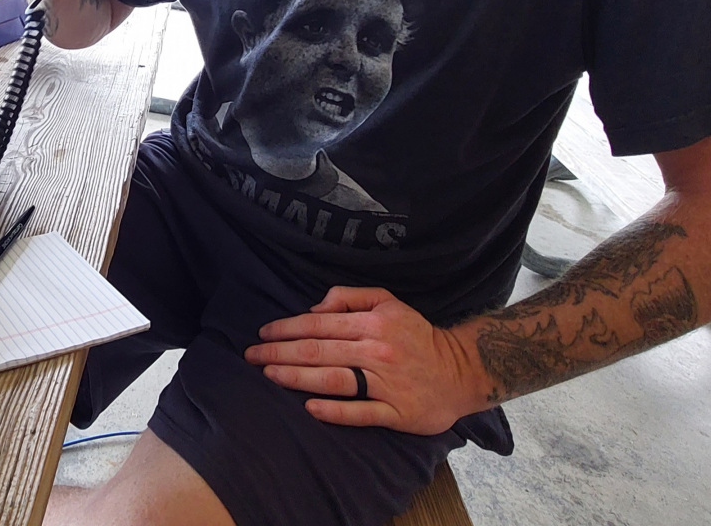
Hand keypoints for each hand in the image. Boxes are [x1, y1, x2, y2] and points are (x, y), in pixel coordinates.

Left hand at [244, 286, 486, 434]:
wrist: (460, 370)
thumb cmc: (416, 334)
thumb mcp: (387, 301)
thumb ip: (349, 297)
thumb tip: (314, 307)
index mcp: (373, 322)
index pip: (319, 324)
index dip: (287, 328)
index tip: (263, 335)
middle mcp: (377, 350)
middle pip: (318, 351)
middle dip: (280, 354)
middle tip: (251, 357)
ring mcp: (386, 383)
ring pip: (333, 380)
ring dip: (296, 378)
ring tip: (269, 376)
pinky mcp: (397, 413)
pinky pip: (360, 412)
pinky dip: (333, 410)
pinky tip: (309, 407)